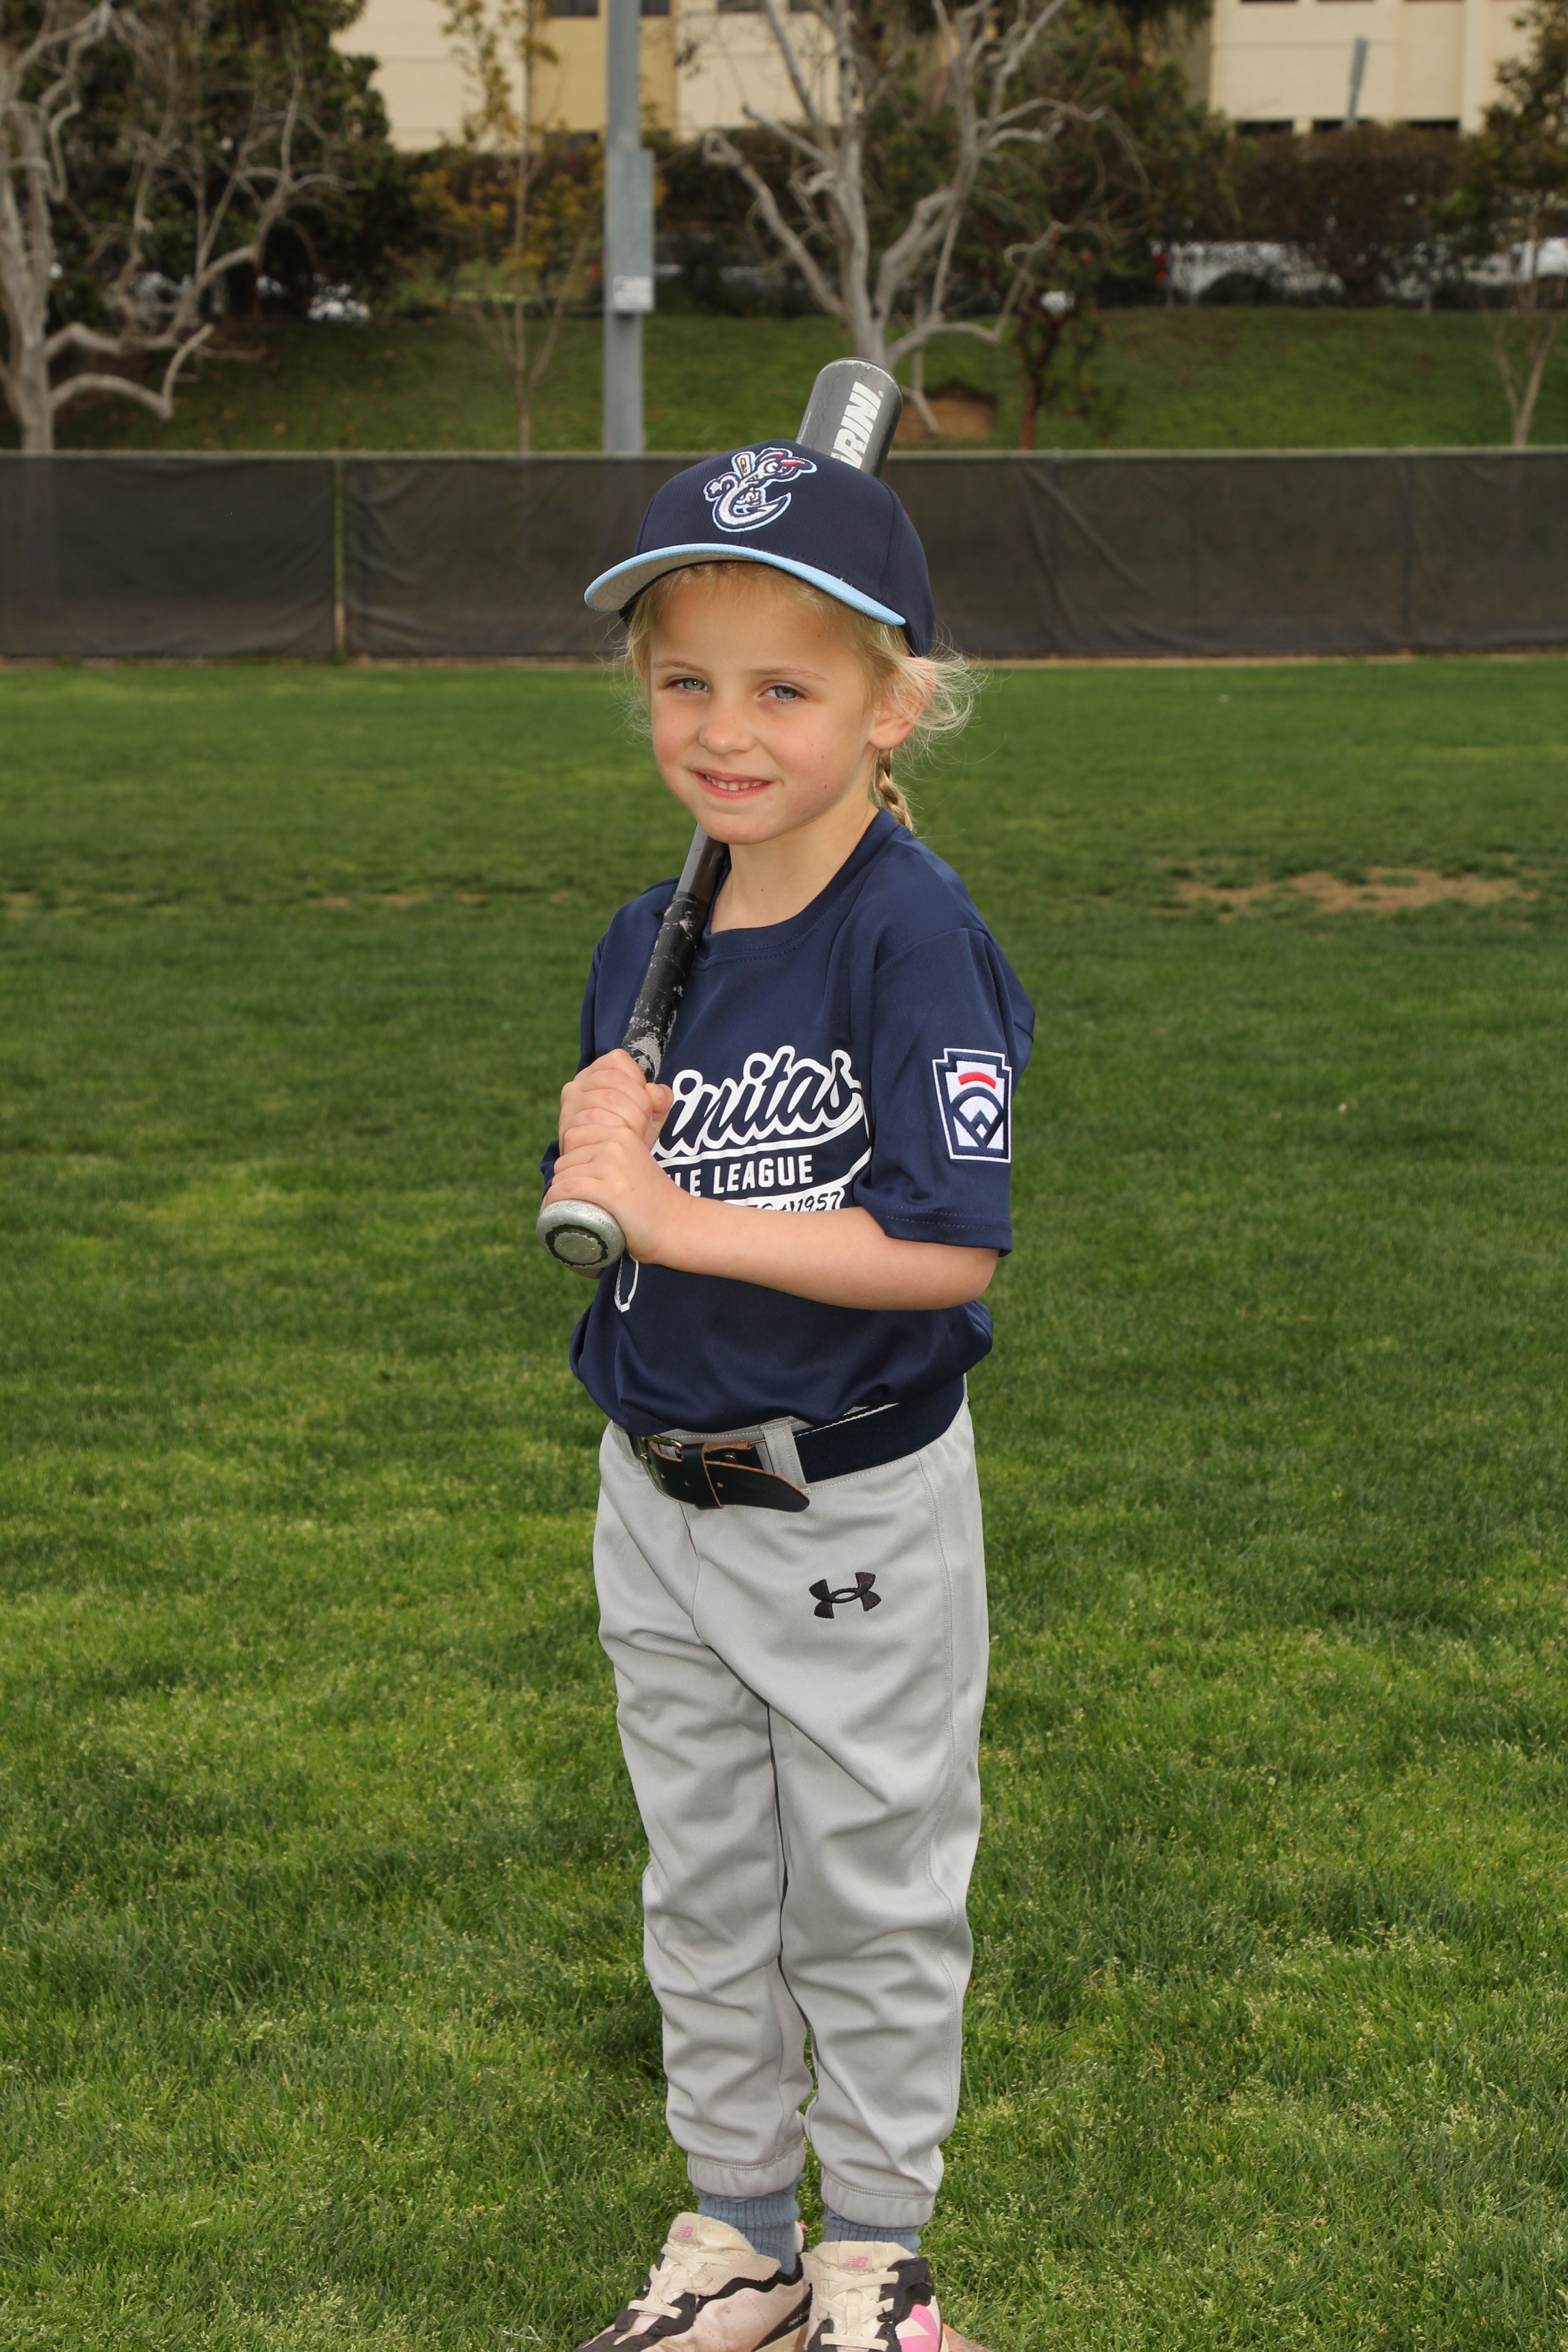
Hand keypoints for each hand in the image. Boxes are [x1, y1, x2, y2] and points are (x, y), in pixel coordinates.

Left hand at [544, 1121, 695, 1264]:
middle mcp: (616, 1144)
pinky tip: (555, 1214)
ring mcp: (613, 1166)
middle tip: (574, 1205)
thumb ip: (613, 1154)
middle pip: (565, 1159)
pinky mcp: (611, 1189)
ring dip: (558, 1197)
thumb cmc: (653, 1202)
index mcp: (622, 1134)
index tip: (576, 1185)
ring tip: (567, 1213)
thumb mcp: (634, 1163)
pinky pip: (567, 1190)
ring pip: (563, 1175)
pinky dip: (554, 1203)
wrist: (678, 1226)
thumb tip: (578, 1159)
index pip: (574, 1137)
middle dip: (563, 1182)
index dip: (569, 1163)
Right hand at [558, 1049, 671, 1156]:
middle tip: (644, 1125)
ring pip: (609, 1100)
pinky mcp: (568, 1131)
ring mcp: (569, 1109)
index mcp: (594, 1074)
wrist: (606, 1172)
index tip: (644, 1103)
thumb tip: (655, 1092)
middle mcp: (576, 1086)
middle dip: (640, 1105)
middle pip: (617, 1081)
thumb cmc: (627, 1136)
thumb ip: (660, 1100)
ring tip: (636, 1137)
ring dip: (632, 1121)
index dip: (638, 1081)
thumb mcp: (649, 1114)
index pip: (618, 1060)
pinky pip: (598, 1125)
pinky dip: (617, 1135)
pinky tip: (620, 1145)